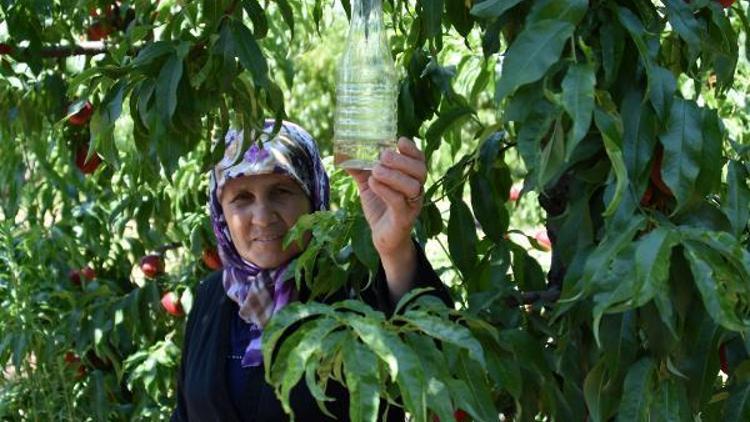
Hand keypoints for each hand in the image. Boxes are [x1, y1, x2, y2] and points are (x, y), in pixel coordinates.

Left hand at [346, 137, 426, 257]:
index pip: (419, 159)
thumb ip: (361, 170)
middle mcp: (416, 190)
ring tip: (376, 170)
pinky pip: (399, 202)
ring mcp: (412, 205)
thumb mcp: (369, 186)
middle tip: (383, 155)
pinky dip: (386, 190)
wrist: (384, 238)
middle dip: (402, 160)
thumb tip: (345, 155)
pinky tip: (373, 183)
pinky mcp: (404, 218)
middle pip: (420, 170)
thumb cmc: (380, 208)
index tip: (399, 140)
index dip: (412, 149)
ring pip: (412, 186)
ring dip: (394, 175)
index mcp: (411, 178)